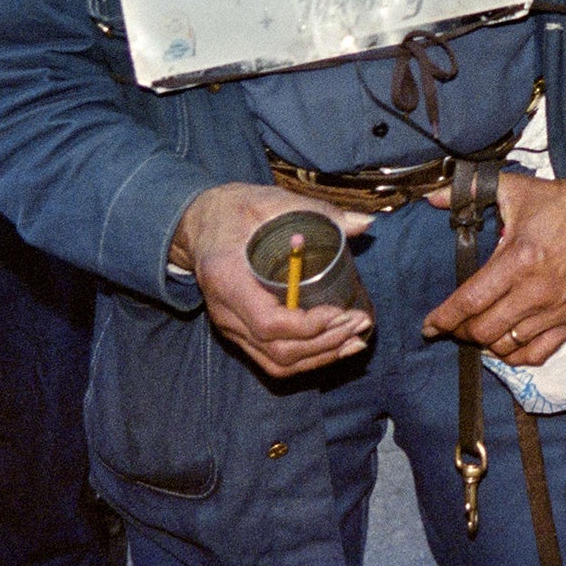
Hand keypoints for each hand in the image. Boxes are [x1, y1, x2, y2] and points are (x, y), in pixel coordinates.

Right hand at [170, 183, 375, 379]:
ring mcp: (231, 328)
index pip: (268, 322)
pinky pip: (272, 360)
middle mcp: (226, 312)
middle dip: (325, 342)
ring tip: (355, 340)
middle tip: (360, 322)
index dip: (308, 326)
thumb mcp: (273, 202)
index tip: (341, 312)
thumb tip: (364, 223)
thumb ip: (319, 212)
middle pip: (277, 350)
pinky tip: (335, 347)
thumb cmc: (238, 211)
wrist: (201, 223)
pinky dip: (306, 359)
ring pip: (276, 363)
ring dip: (320, 357)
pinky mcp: (240, 333)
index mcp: (228, 279)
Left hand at [422, 147, 565, 364]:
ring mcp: (556, 309)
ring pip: (507, 345)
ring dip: (486, 343)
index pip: (470, 302)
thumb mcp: (514, 189)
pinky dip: (516, 355)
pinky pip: (538, 353)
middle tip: (454, 324)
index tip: (429, 325)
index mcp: (519, 259)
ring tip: (480, 330)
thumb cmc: (559, 201)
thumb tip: (433, 198)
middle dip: (461, 331)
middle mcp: (537, 290)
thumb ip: (471, 191)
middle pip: (484, 330)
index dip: (444, 318)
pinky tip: (506, 344)